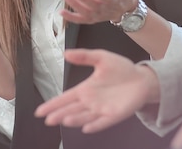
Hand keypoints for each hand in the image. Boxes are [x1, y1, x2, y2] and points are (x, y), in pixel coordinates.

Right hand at [35, 49, 159, 132]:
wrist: (141, 78)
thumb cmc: (121, 69)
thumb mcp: (101, 57)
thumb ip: (84, 56)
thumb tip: (66, 53)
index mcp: (85, 89)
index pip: (65, 98)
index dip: (53, 104)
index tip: (40, 111)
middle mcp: (91, 101)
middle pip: (71, 110)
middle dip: (60, 114)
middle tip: (48, 119)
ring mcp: (102, 109)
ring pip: (85, 116)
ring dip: (75, 119)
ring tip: (64, 120)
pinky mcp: (114, 115)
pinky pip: (103, 122)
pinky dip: (94, 125)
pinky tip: (86, 128)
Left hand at [60, 0, 136, 24]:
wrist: (124, 9)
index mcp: (116, 1)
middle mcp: (106, 10)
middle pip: (94, 6)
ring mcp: (97, 15)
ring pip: (86, 12)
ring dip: (75, 6)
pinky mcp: (91, 18)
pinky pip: (80, 19)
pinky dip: (70, 17)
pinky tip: (61, 12)